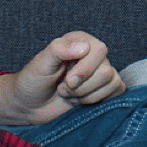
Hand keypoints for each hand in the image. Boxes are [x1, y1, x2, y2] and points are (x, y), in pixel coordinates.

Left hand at [0, 33, 123, 126]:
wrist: (29, 105)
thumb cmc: (33, 81)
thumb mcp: (40, 63)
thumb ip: (59, 49)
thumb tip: (84, 47)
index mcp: (79, 41)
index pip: (99, 50)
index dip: (85, 70)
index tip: (67, 81)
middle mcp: (93, 54)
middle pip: (106, 71)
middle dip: (82, 87)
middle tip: (64, 88)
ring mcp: (99, 72)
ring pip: (112, 83)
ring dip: (86, 95)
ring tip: (68, 93)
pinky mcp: (104, 89)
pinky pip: (117, 92)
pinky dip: (96, 100)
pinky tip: (79, 100)